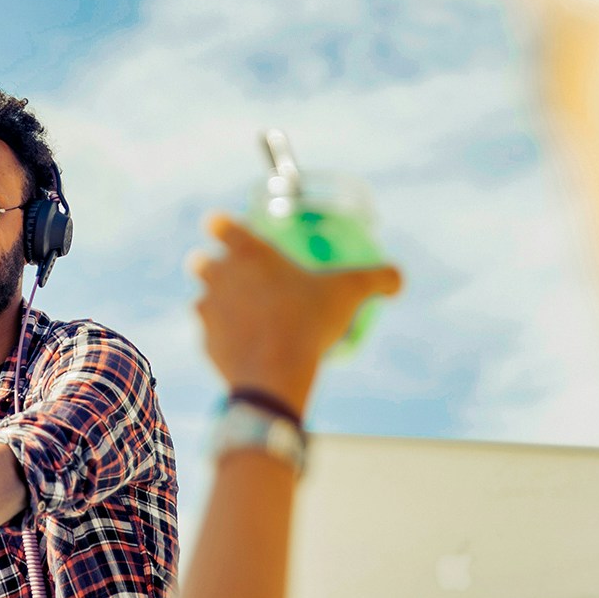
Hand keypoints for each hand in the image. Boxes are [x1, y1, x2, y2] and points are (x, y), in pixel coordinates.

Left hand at [188, 214, 400, 414]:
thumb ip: (376, 278)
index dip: (220, 224)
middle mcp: (219, 277)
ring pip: (200, 299)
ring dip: (213, 303)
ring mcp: (207, 310)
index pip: (220, 224)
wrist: (274, 373)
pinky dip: (222, 339)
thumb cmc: (310, 322)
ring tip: (239, 313)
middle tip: (230, 274)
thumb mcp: (350, 293)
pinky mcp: (204, 343)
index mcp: (248, 253)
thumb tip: (398, 278)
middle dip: (209, 264)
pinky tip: (242, 345)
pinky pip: (209, 336)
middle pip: (200, 262)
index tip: (221, 227)